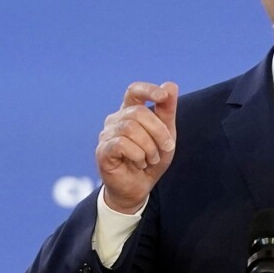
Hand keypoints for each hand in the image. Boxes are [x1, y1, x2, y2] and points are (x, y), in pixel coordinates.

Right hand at [95, 81, 177, 213]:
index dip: (148, 90)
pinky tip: (139, 163)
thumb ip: (167, 110)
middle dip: (158, 131)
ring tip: (151, 159)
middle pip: (138, 113)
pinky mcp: (102, 151)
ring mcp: (106, 134)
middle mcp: (115, 119)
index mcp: (130, 111)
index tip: (163, 97)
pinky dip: (138, 154)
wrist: (139, 188)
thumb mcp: (166, 134)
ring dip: (149, 147)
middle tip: (166, 148)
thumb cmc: (152, 159)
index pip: (134, 90)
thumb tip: (170, 85)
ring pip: (130, 128)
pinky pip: (122, 144)